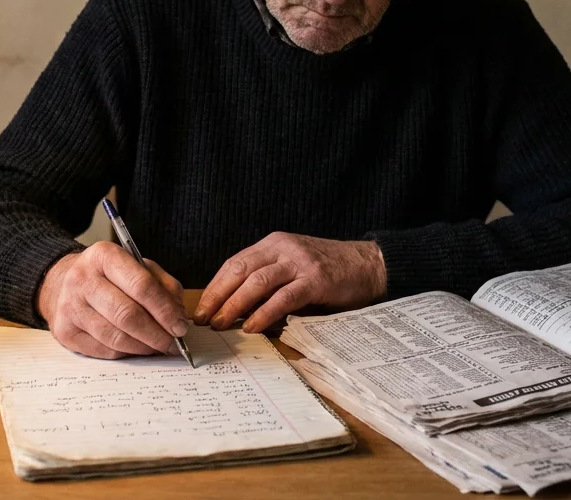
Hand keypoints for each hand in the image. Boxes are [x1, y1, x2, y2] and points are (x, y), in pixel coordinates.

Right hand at [37, 241, 188, 358]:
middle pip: (127, 314)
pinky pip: (104, 350)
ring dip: (143, 347)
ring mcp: (70, 306)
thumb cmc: (107, 275)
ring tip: (158, 347)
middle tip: (173, 344)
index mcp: (104, 256)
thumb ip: (162, 285)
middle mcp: (82, 279)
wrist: (61, 282)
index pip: (141, 286)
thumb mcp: (136, 266)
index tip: (180, 326)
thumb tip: (178, 317)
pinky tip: (137, 348)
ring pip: (116, 337)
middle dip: (157, 334)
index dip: (165, 310)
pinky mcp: (64, 331)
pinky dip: (126, 353)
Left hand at [193, 233, 385, 332]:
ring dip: (235, 305)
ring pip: (257, 282)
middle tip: (203, 319)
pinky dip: (264, 313)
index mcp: (273, 244)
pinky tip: (252, 326)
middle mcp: (282, 248)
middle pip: (239, 270)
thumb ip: (269, 284)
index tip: (201, 308)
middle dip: (218, 296)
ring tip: (221, 324)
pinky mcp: (316, 280)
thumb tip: (237, 312)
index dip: (215, 286)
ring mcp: (299, 262)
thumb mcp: (293, 270)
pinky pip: (283, 297)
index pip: (234, 263)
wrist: (369, 265)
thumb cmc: (329, 272)